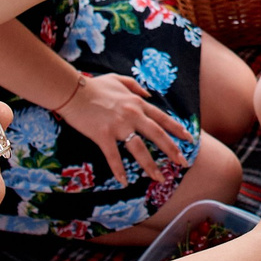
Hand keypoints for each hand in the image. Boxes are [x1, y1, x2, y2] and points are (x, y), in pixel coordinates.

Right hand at [58, 72, 194, 187]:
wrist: (72, 90)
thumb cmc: (93, 85)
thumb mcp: (118, 79)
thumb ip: (135, 86)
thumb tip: (148, 95)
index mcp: (137, 103)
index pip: (163, 118)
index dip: (177, 129)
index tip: (189, 139)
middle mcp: (132, 115)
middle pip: (157, 135)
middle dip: (172, 150)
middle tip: (184, 163)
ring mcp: (118, 126)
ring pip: (139, 149)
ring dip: (150, 166)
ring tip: (160, 178)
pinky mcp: (103, 135)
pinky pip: (114, 157)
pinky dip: (119, 170)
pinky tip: (125, 182)